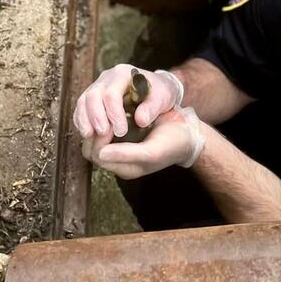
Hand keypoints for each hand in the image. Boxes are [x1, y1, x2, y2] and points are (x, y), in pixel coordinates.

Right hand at [72, 64, 182, 139]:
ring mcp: (98, 85)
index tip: (121, 131)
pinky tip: (86, 133)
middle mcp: (107, 77)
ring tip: (90, 136)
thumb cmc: (161, 92)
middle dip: (96, 117)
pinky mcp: (93, 96)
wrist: (156, 88)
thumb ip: (153, 107)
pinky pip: (81, 107)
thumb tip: (140, 120)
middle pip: (93, 95)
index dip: (113, 114)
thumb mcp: (164, 96)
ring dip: (85, 120)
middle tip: (104, 134)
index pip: (112, 93)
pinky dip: (81, 120)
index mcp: (124, 73)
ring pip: (84, 101)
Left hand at [82, 107, 205, 178]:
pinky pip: (105, 132)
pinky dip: (105, 121)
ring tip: (108, 113)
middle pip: (91, 150)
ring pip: (96, 140)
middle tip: (106, 116)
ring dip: (98, 125)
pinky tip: (113, 112)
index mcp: (127, 170)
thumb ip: (127, 154)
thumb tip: (101, 154)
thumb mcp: (153, 150)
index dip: (98, 139)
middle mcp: (120, 162)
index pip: (98, 157)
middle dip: (94, 132)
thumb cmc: (174, 142)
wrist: (188, 132)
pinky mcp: (124, 138)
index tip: (110, 123)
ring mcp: (121, 150)